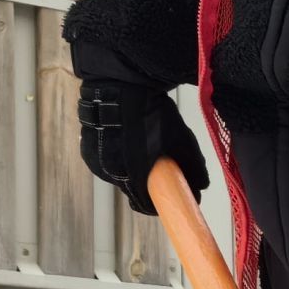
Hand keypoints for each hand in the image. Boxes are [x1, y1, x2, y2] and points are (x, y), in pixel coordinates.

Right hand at [75, 77, 208, 210]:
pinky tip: (127, 138)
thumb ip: (193, 168)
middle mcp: (111, 173)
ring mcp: (96, 161)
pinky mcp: (88, 148)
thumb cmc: (150, 111)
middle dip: (147, 181)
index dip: (159, 204)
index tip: (169, 199)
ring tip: (143, 144)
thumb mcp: (182, 140)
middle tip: (161, 164)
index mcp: (134, 176)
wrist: (121, 83)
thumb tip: (201, 185)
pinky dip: (117, 155)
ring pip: (118, 174)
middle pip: (132, 189)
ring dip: (131, 167)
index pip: (146, 205)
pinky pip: (106, 160)